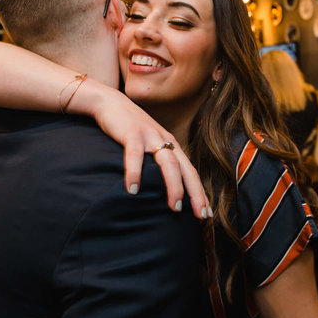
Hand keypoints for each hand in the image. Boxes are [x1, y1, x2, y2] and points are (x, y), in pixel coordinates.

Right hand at [79, 84, 210, 218]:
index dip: (200, 192)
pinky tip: (132, 190)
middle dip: (195, 193)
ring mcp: (150, 136)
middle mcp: (165, 141)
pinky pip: (135, 155)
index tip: (207, 214)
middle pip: (186, 169)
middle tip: (200, 214)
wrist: (111, 103)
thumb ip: (156, 162)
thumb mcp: (148, 145)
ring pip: (169, 163)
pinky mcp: (132, 133)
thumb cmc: (129, 129)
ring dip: (174, 186)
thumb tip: (161, 190)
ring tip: (174, 207)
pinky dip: (135, 173)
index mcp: (171, 146)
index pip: (191, 172)